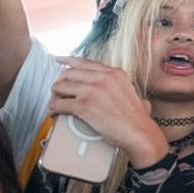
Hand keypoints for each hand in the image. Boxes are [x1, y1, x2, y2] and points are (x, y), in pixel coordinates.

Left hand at [48, 56, 167, 167]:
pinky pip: (59, 104)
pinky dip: (53, 109)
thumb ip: (122, 86)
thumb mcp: (132, 92)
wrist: (139, 132)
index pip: (84, 62)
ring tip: (56, 105)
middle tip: (59, 94)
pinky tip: (55, 113)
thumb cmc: (137, 119)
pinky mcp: (84, 106)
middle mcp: (103, 78)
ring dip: (55, 96)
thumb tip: (123, 92)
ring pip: (60, 86)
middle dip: (60, 83)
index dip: (68, 60)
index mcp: (114, 73)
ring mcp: (92, 90)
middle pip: (68, 73)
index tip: (59, 60)